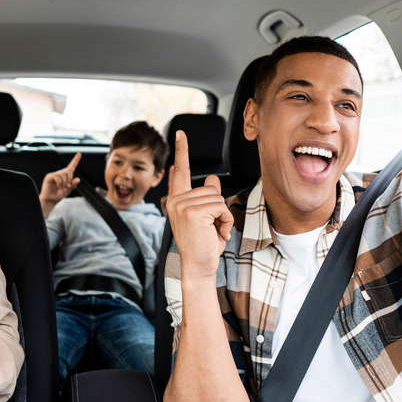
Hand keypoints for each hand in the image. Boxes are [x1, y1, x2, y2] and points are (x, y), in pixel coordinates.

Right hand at [39, 152, 81, 215]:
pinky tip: (58, 186)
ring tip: (61, 188)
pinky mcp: (49, 176)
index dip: (76, 160)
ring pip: (63, 174)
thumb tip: (78, 179)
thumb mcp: (69, 190)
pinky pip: (57, 177)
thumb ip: (73, 185)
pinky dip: (59, 183)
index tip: (79, 153)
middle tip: (67, 187)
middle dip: (70, 179)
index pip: (72, 166)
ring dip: (64, 183)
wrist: (51, 200)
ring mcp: (54, 174)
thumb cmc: (59, 195)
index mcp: (66, 176)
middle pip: (68, 171)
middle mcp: (60, 173)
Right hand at [166, 130, 233, 277]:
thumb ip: (208, 197)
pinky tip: (217, 233)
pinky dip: (225, 221)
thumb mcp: (208, 219)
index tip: (181, 134)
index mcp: (177, 201)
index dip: (182, 151)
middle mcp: (175, 201)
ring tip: (214, 232)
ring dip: (223, 216)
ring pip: (217, 197)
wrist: (199, 267)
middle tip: (212, 229)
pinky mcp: (192, 212)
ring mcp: (181, 205)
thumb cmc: (203, 246)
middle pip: (210, 188)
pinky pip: (221, 206)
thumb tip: (212, 179)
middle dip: (219, 209)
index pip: (180, 172)